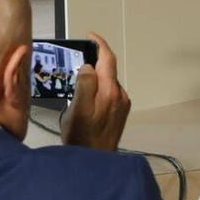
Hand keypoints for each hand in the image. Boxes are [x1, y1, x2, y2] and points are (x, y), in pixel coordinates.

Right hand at [62, 32, 130, 150]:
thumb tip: (89, 66)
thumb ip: (85, 85)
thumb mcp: (77, 109)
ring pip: (109, 82)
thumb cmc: (82, 137)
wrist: (96, 163)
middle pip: (109, 70)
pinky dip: (100, 90)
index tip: (90, 35)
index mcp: (110, 90)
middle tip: (78, 59)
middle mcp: (120, 95)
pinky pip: (110, 94)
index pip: (108, 59)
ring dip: (97, 78)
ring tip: (79, 83)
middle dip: (96, 61)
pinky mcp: (120, 114)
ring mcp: (122, 105)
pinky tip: (88, 100)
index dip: (100, 44)